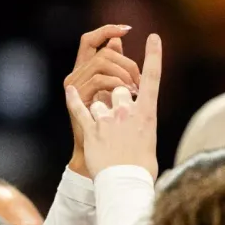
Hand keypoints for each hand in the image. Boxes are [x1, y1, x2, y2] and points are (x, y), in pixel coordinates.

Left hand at [65, 34, 161, 177]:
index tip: (153, 37)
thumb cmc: (141, 170)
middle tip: (119, 117)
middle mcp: (127, 112)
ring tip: (104, 133)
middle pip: (120, 89)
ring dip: (100, 109)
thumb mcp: (149, 141)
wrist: (125, 186)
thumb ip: (143, 120)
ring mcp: (108, 119)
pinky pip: (80, 108)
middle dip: (117, 96)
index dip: (154, 56)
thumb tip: (141, 116)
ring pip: (100, 101)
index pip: (153, 79)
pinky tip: (70, 91)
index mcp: (147, 114)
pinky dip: (74, 99)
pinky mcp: (91, 129)